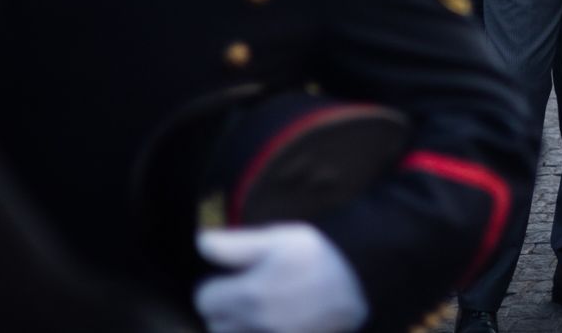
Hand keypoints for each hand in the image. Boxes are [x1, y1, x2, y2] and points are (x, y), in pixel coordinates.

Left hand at [195, 224, 367, 332]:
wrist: (363, 284)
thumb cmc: (320, 256)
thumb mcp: (280, 238)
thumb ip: (234, 245)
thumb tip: (198, 243)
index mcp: (250, 295)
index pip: (204, 297)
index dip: (214, 284)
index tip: (231, 276)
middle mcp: (256, 325)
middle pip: (215, 323)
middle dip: (223, 308)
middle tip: (244, 291)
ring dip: (238, 326)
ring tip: (258, 309)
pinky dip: (255, 331)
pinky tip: (271, 321)